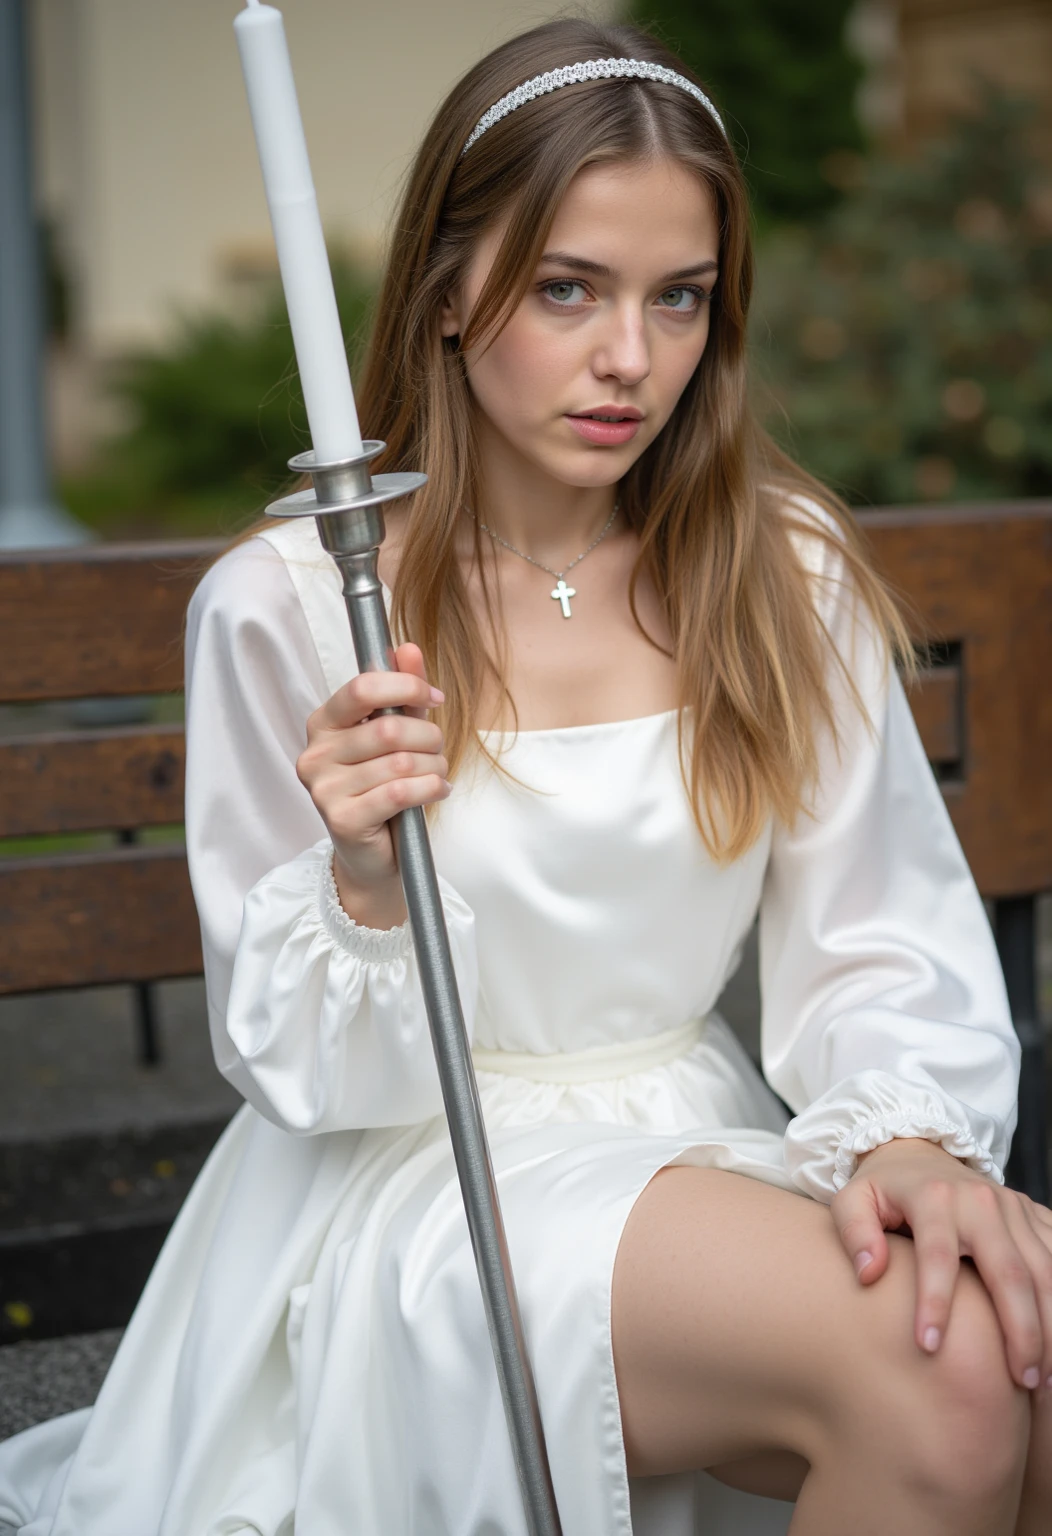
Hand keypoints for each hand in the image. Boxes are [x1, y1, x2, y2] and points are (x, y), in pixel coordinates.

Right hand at [296, 642, 448, 923]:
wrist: (373, 852)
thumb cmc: (384, 786)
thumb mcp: (396, 734)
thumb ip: (401, 692)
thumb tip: (407, 648)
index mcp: (323, 723)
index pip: (362, 687)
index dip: (406, 687)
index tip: (434, 698)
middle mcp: (315, 753)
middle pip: (389, 728)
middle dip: (428, 737)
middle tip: (438, 750)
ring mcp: (323, 789)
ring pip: (400, 762)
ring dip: (433, 767)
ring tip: (436, 775)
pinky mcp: (341, 820)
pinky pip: (399, 792)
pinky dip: (429, 788)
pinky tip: (435, 790)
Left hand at [831, 1136, 1051, 1391]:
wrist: (920, 1155)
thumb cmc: (883, 1192)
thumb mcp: (853, 1200)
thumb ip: (854, 1232)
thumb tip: (869, 1273)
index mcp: (933, 1197)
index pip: (938, 1254)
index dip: (934, 1301)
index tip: (927, 1347)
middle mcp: (980, 1200)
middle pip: (1009, 1270)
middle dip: (1020, 1329)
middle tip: (1022, 1382)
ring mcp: (1013, 1207)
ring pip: (1046, 1270)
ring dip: (1051, 1326)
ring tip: (1045, 1379)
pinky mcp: (1034, 1214)